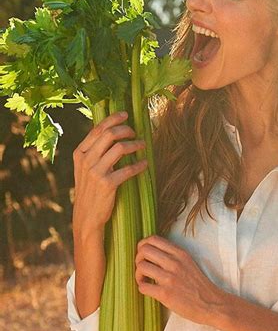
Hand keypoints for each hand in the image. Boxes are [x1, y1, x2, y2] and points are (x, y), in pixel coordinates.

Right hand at [72, 111, 147, 236]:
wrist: (87, 216)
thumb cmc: (90, 191)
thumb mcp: (85, 169)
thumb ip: (93, 152)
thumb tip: (111, 134)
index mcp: (80, 153)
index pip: (97, 129)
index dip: (113, 119)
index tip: (126, 114)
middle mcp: (86, 160)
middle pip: (109, 134)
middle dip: (126, 130)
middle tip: (136, 133)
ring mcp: (96, 172)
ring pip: (120, 148)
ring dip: (135, 145)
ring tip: (143, 146)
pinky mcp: (107, 184)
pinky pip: (128, 169)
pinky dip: (139, 165)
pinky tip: (145, 164)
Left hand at [135, 235, 225, 325]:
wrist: (212, 304)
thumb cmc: (199, 285)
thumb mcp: (189, 263)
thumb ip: (173, 256)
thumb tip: (152, 253)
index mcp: (180, 253)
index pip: (152, 239)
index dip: (142, 246)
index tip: (144, 255)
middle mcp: (174, 263)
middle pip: (144, 250)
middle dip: (138, 259)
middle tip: (143, 268)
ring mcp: (169, 278)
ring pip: (141, 267)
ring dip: (138, 274)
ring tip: (144, 280)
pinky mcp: (165, 294)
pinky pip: (143, 286)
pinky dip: (142, 288)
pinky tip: (148, 290)